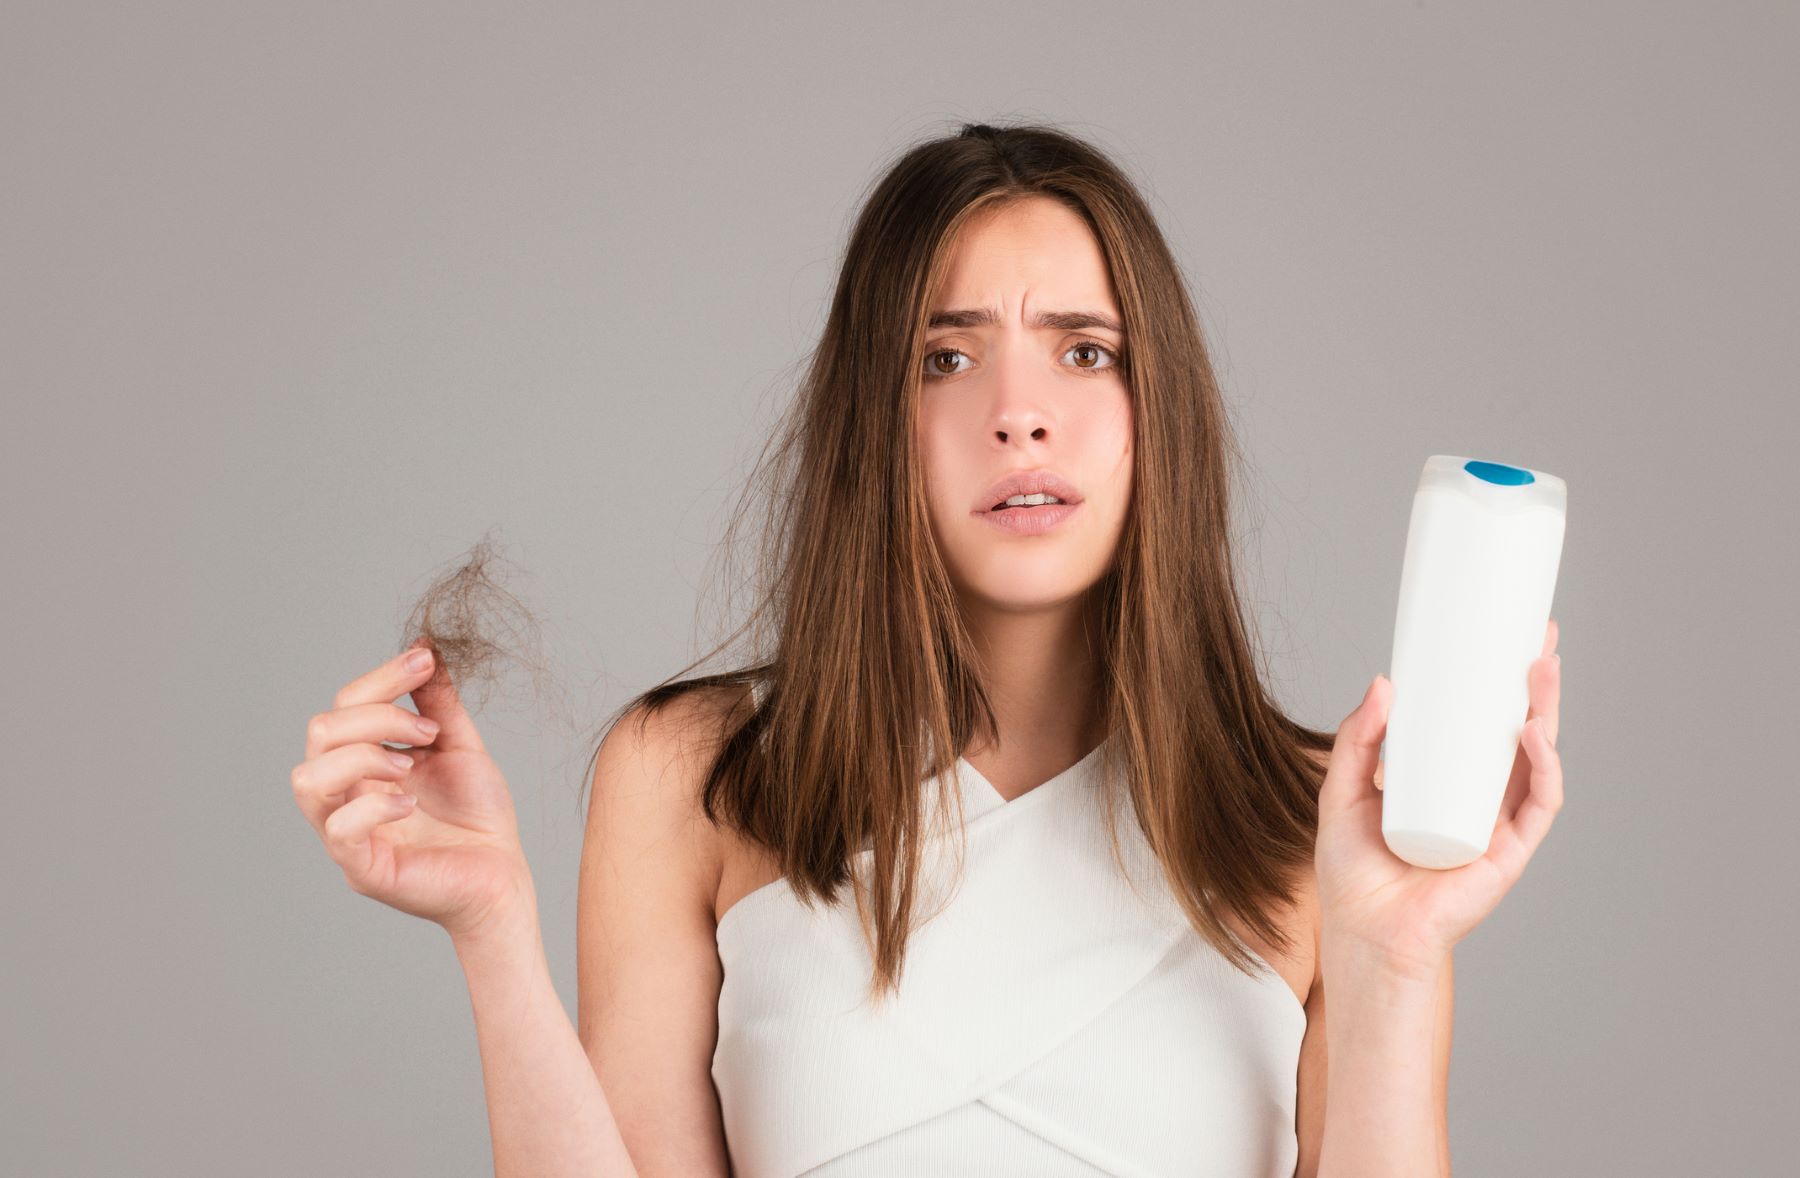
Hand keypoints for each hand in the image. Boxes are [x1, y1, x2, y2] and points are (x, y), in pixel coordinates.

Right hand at [291, 644, 535, 941]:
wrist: (504, 876)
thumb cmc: (478, 818)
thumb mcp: (460, 748)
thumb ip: (438, 706)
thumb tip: (425, 652)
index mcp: (364, 763)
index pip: (344, 707)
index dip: (380, 679)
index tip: (423, 663)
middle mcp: (345, 795)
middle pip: (320, 733)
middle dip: (376, 716)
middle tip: (427, 732)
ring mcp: (348, 833)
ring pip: (308, 779)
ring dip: (362, 757)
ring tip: (411, 766)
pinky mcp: (363, 868)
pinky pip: (339, 831)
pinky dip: (373, 806)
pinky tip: (411, 803)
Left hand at [1314, 618, 1563, 976]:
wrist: (1363, 933)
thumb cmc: (1354, 872)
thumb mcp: (1343, 789)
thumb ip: (1358, 739)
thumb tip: (1382, 682)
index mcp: (1446, 783)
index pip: (1480, 724)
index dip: (1497, 684)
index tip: (1506, 637)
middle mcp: (1479, 800)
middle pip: (1519, 733)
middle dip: (1536, 686)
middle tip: (1540, 637)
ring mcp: (1498, 824)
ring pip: (1539, 760)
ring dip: (1546, 713)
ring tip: (1541, 670)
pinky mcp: (1509, 852)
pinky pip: (1538, 805)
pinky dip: (1543, 768)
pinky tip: (1531, 735)